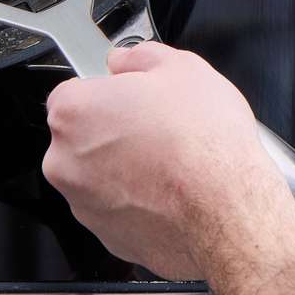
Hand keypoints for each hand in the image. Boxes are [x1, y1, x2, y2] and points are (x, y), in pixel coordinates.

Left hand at [41, 41, 294, 281]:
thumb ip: (139, 57)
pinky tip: (169, 193)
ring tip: (169, 163)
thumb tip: (125, 61)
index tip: (131, 98)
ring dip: (122, 168)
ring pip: (97, 176)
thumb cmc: (204, 146)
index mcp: (74, 112)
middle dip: (112, 132)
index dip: (108, 93)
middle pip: (81, 137)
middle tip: (156, 129)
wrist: (228, 214)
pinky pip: (115, 210)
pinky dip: (135, 203)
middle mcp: (66, 161)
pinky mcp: (107, 237)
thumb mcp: (182, 69)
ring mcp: (83, 203)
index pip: (73, 92)